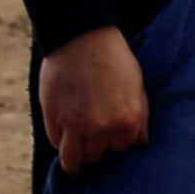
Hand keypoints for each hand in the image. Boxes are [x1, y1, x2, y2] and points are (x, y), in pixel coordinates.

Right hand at [35, 25, 149, 172]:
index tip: (109, 131)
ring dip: (75, 155)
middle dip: (95, 146)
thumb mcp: (137, 86)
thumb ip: (140, 117)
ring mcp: (76, 124)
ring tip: (74, 154)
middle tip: (90, 134)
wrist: (81, 36)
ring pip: (74, 158)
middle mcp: (103, 128)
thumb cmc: (113, 58)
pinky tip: (62, 130)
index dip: (115, 138)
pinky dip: (59, 138)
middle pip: (97, 155)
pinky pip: (56, 141)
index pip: (121, 147)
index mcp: (128, 121)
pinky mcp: (54, 117)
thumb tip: (140, 144)